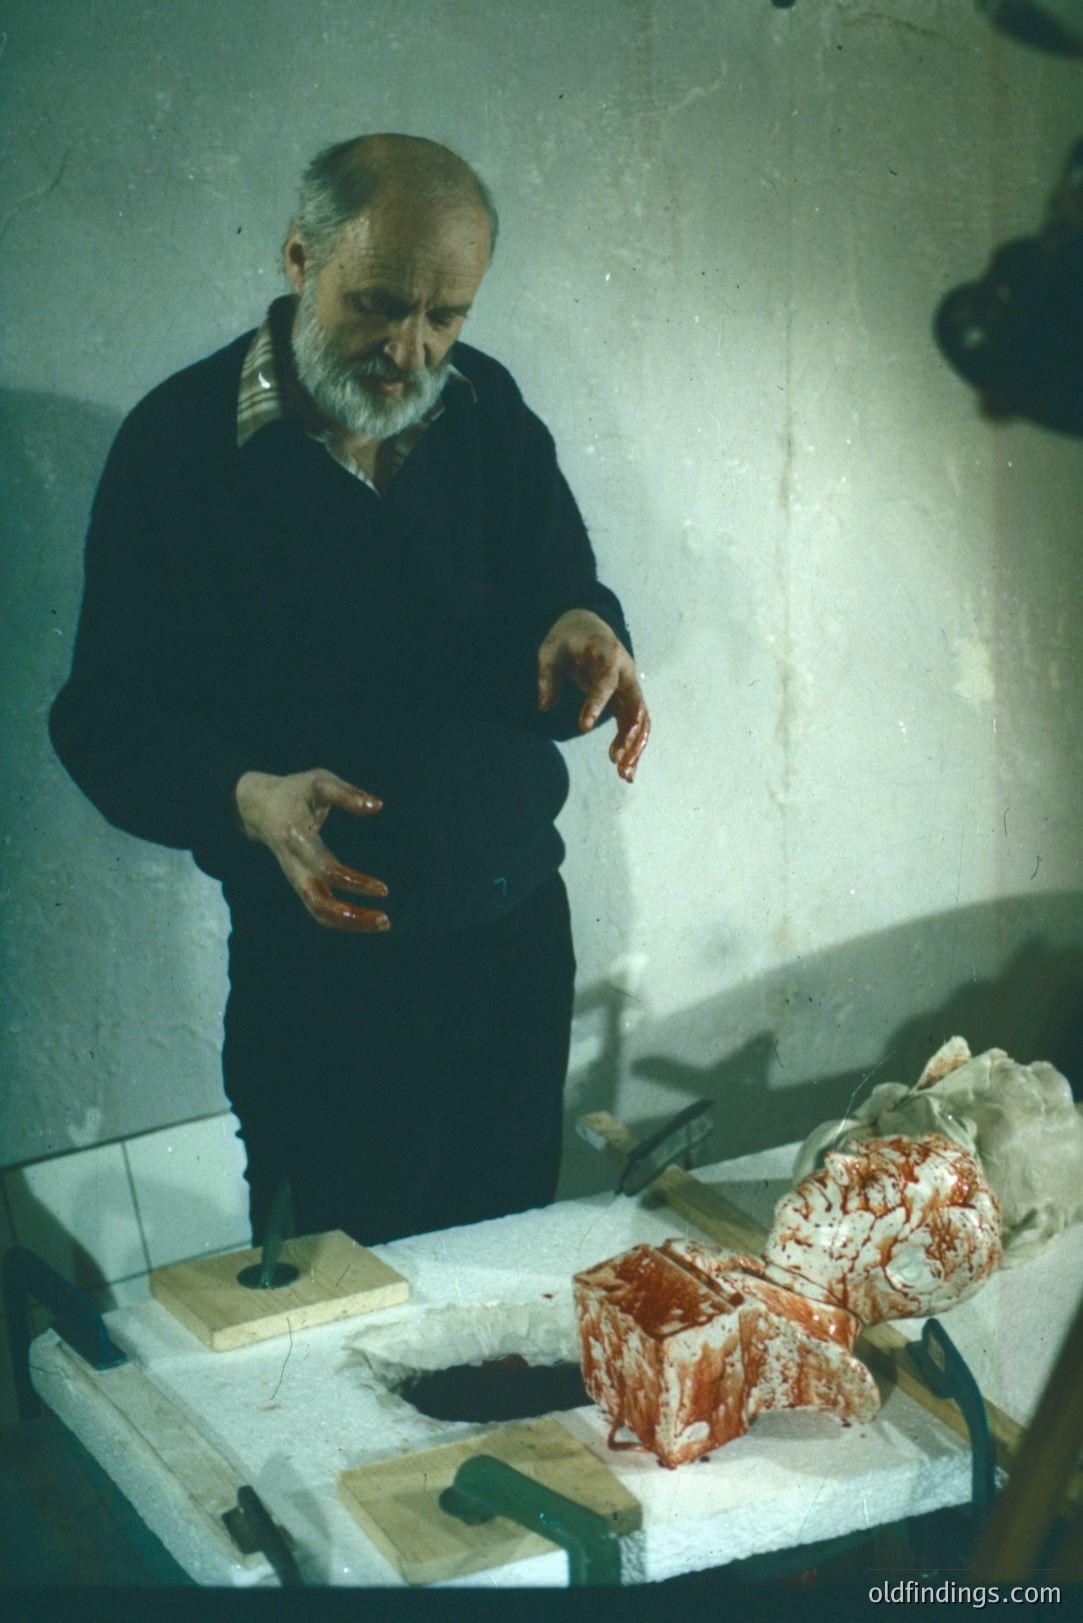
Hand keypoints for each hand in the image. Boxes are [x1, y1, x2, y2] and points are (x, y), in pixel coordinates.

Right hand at [234, 768, 388, 931]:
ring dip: (349, 923)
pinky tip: (367, 918)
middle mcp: (293, 865)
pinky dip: (342, 919)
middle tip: (385, 920)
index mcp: (297, 839)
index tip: (383, 889)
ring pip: (318, 911)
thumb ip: (347, 794)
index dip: (354, 882)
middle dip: (351, 916)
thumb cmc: (296, 791)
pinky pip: (319, 909)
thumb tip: (377, 805)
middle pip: (318, 903)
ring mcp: (295, 877)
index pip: (326, 870)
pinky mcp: (300, 882)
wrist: (259, 806)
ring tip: (382, 923)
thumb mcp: (319, 782)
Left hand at [537, 609, 649, 781]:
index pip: (607, 681)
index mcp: (607, 655)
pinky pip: (635, 726)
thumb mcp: (550, 650)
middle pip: (636, 706)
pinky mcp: (627, 701)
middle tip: (615, 760)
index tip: (583, 727)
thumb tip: (544, 706)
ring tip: (624, 775)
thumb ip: (547, 675)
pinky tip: (625, 771)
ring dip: (635, 748)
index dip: (597, 702)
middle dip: (629, 735)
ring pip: (641, 721)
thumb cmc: (567, 639)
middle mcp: (626, 673)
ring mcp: (630, 688)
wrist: (587, 628)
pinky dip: (632, 748)